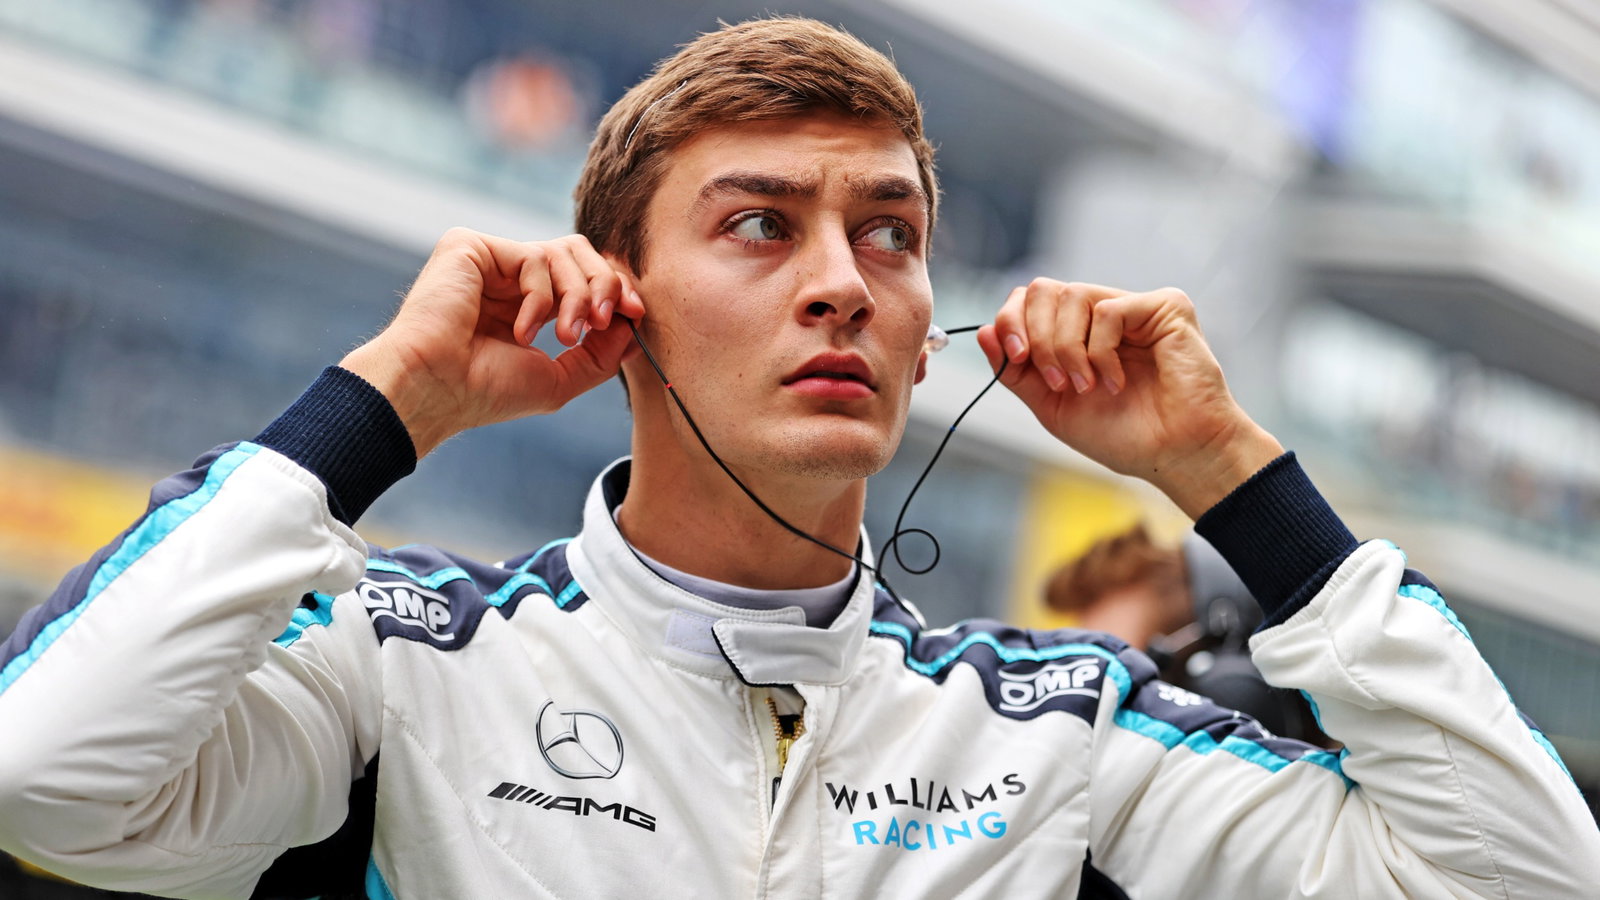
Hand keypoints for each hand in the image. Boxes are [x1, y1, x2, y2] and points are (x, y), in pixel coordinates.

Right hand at [339, 229, 645, 457]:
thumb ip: (599, 354)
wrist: (437, 389)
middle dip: (605, 285)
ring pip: (564, 250)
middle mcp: (508, 279)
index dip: (615, 290)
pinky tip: (521, 330)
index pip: (583, 278)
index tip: (637, 313)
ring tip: (566, 335)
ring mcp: (490, 261)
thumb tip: (632, 325)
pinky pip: (533, 256)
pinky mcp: (469, 246)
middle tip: (606, 320)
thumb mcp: (559, 378)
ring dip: (579, 296)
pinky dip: (541, 297)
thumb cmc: (486, 392)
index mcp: (526, 305)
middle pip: (580, 253)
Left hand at [976, 280, 1282, 517]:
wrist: (1172, 455)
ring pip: (1071, 295)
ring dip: (1065, 349)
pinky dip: (1100, 351)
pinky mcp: (1164, 307)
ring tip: (1085, 386)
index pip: (1029, 301)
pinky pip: (1107, 310)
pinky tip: (1115, 381)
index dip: (1012, 322)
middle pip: (1043, 289)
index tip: (1014, 359)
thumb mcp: (1052, 406)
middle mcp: (1102, 314)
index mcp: (1076, 333)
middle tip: (1054, 380)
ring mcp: (1133, 307)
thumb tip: (983, 332)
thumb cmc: (1122, 435)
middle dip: (1036, 336)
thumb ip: (1016, 371)